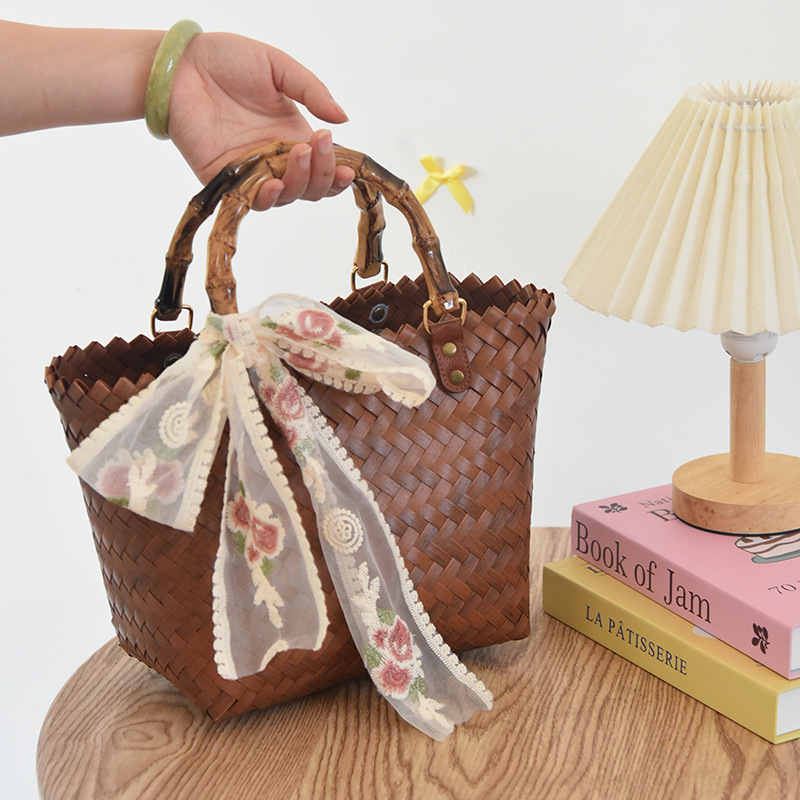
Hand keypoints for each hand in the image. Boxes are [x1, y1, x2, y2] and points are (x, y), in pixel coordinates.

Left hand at [167, 32, 354, 209]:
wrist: (180, 65)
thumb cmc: (226, 60)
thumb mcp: (278, 67)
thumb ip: (311, 91)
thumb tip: (342, 119)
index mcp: (294, 136)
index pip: (325, 167)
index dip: (339, 172)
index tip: (349, 166)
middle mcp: (277, 159)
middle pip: (312, 187)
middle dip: (322, 173)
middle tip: (316, 144)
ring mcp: (253, 172)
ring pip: (288, 196)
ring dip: (299, 181)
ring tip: (298, 153)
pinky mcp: (226, 180)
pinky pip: (252, 201)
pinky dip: (267, 198)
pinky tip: (274, 184)